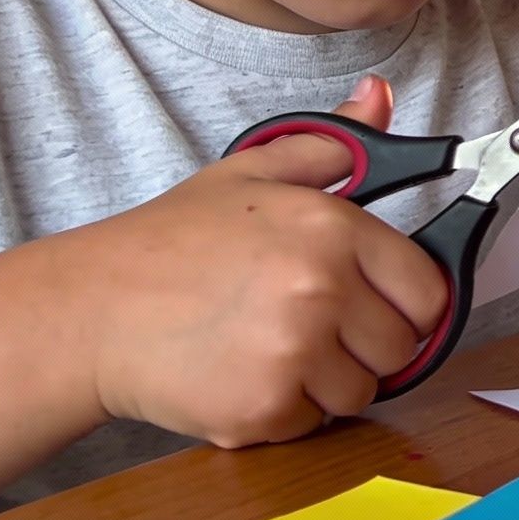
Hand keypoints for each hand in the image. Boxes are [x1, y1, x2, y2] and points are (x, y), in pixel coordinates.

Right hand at [44, 75, 448, 446]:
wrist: (90, 310)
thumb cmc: (170, 244)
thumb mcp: (250, 174)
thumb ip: (330, 143)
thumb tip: (379, 95)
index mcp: (331, 228)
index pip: (428, 293)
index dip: (405, 304)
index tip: (375, 305)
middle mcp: (321, 289)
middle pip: (402, 349)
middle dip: (364, 346)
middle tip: (308, 327)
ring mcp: (293, 353)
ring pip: (361, 393)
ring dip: (326, 382)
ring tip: (269, 348)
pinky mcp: (263, 408)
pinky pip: (312, 424)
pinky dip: (285, 411)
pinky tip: (242, 374)